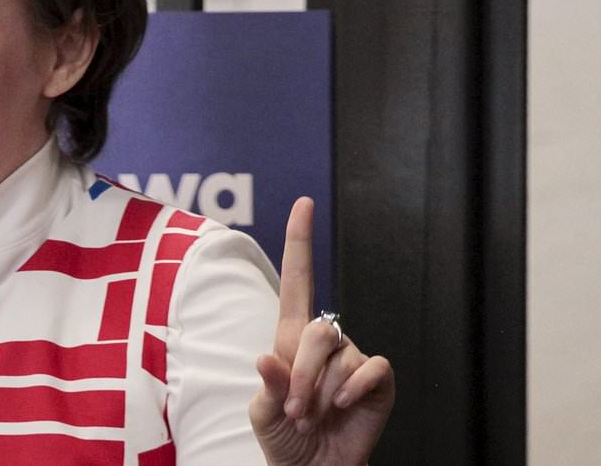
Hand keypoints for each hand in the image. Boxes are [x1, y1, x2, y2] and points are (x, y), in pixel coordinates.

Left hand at [249, 197, 394, 464]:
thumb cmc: (285, 437)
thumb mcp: (263, 413)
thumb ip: (268, 386)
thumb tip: (267, 359)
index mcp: (291, 339)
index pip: (297, 280)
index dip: (300, 242)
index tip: (303, 204)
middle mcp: (325, 342)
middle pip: (317, 331)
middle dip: (303, 373)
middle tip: (296, 409)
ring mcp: (353, 360)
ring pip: (341, 355)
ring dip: (322, 391)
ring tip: (315, 417)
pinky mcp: (378, 381)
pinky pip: (371, 369)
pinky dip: (354, 388)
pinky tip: (344, 405)